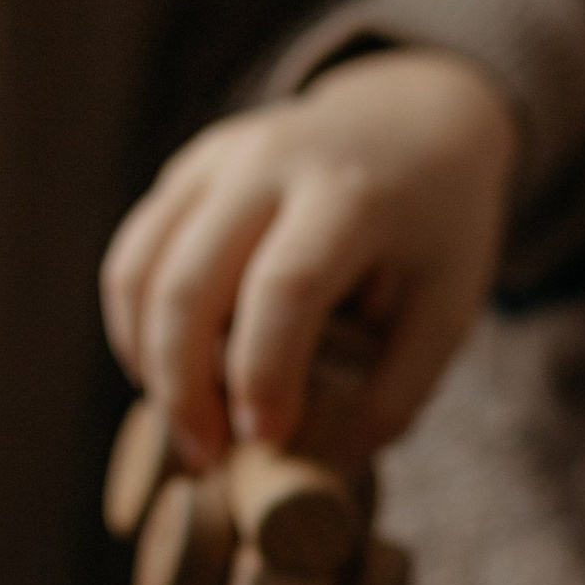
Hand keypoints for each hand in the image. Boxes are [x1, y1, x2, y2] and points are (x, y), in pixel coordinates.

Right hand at [101, 52, 518, 467]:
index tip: (267, 436)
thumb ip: (398, 390)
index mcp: (352, 194)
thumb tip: (330, 466)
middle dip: (184, 385)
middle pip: (190, 280)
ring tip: (185, 422)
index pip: (286, 287)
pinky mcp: (189, 168)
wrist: (416, 118)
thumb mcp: (449, 306)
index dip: (264, 372)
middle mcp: (273, 162)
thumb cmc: (436, 226)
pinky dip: (136, 322)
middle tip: (208, 456)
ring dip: (148, 358)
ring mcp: (220, 157)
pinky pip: (135, 251)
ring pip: (141, 266)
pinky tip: (166, 372)